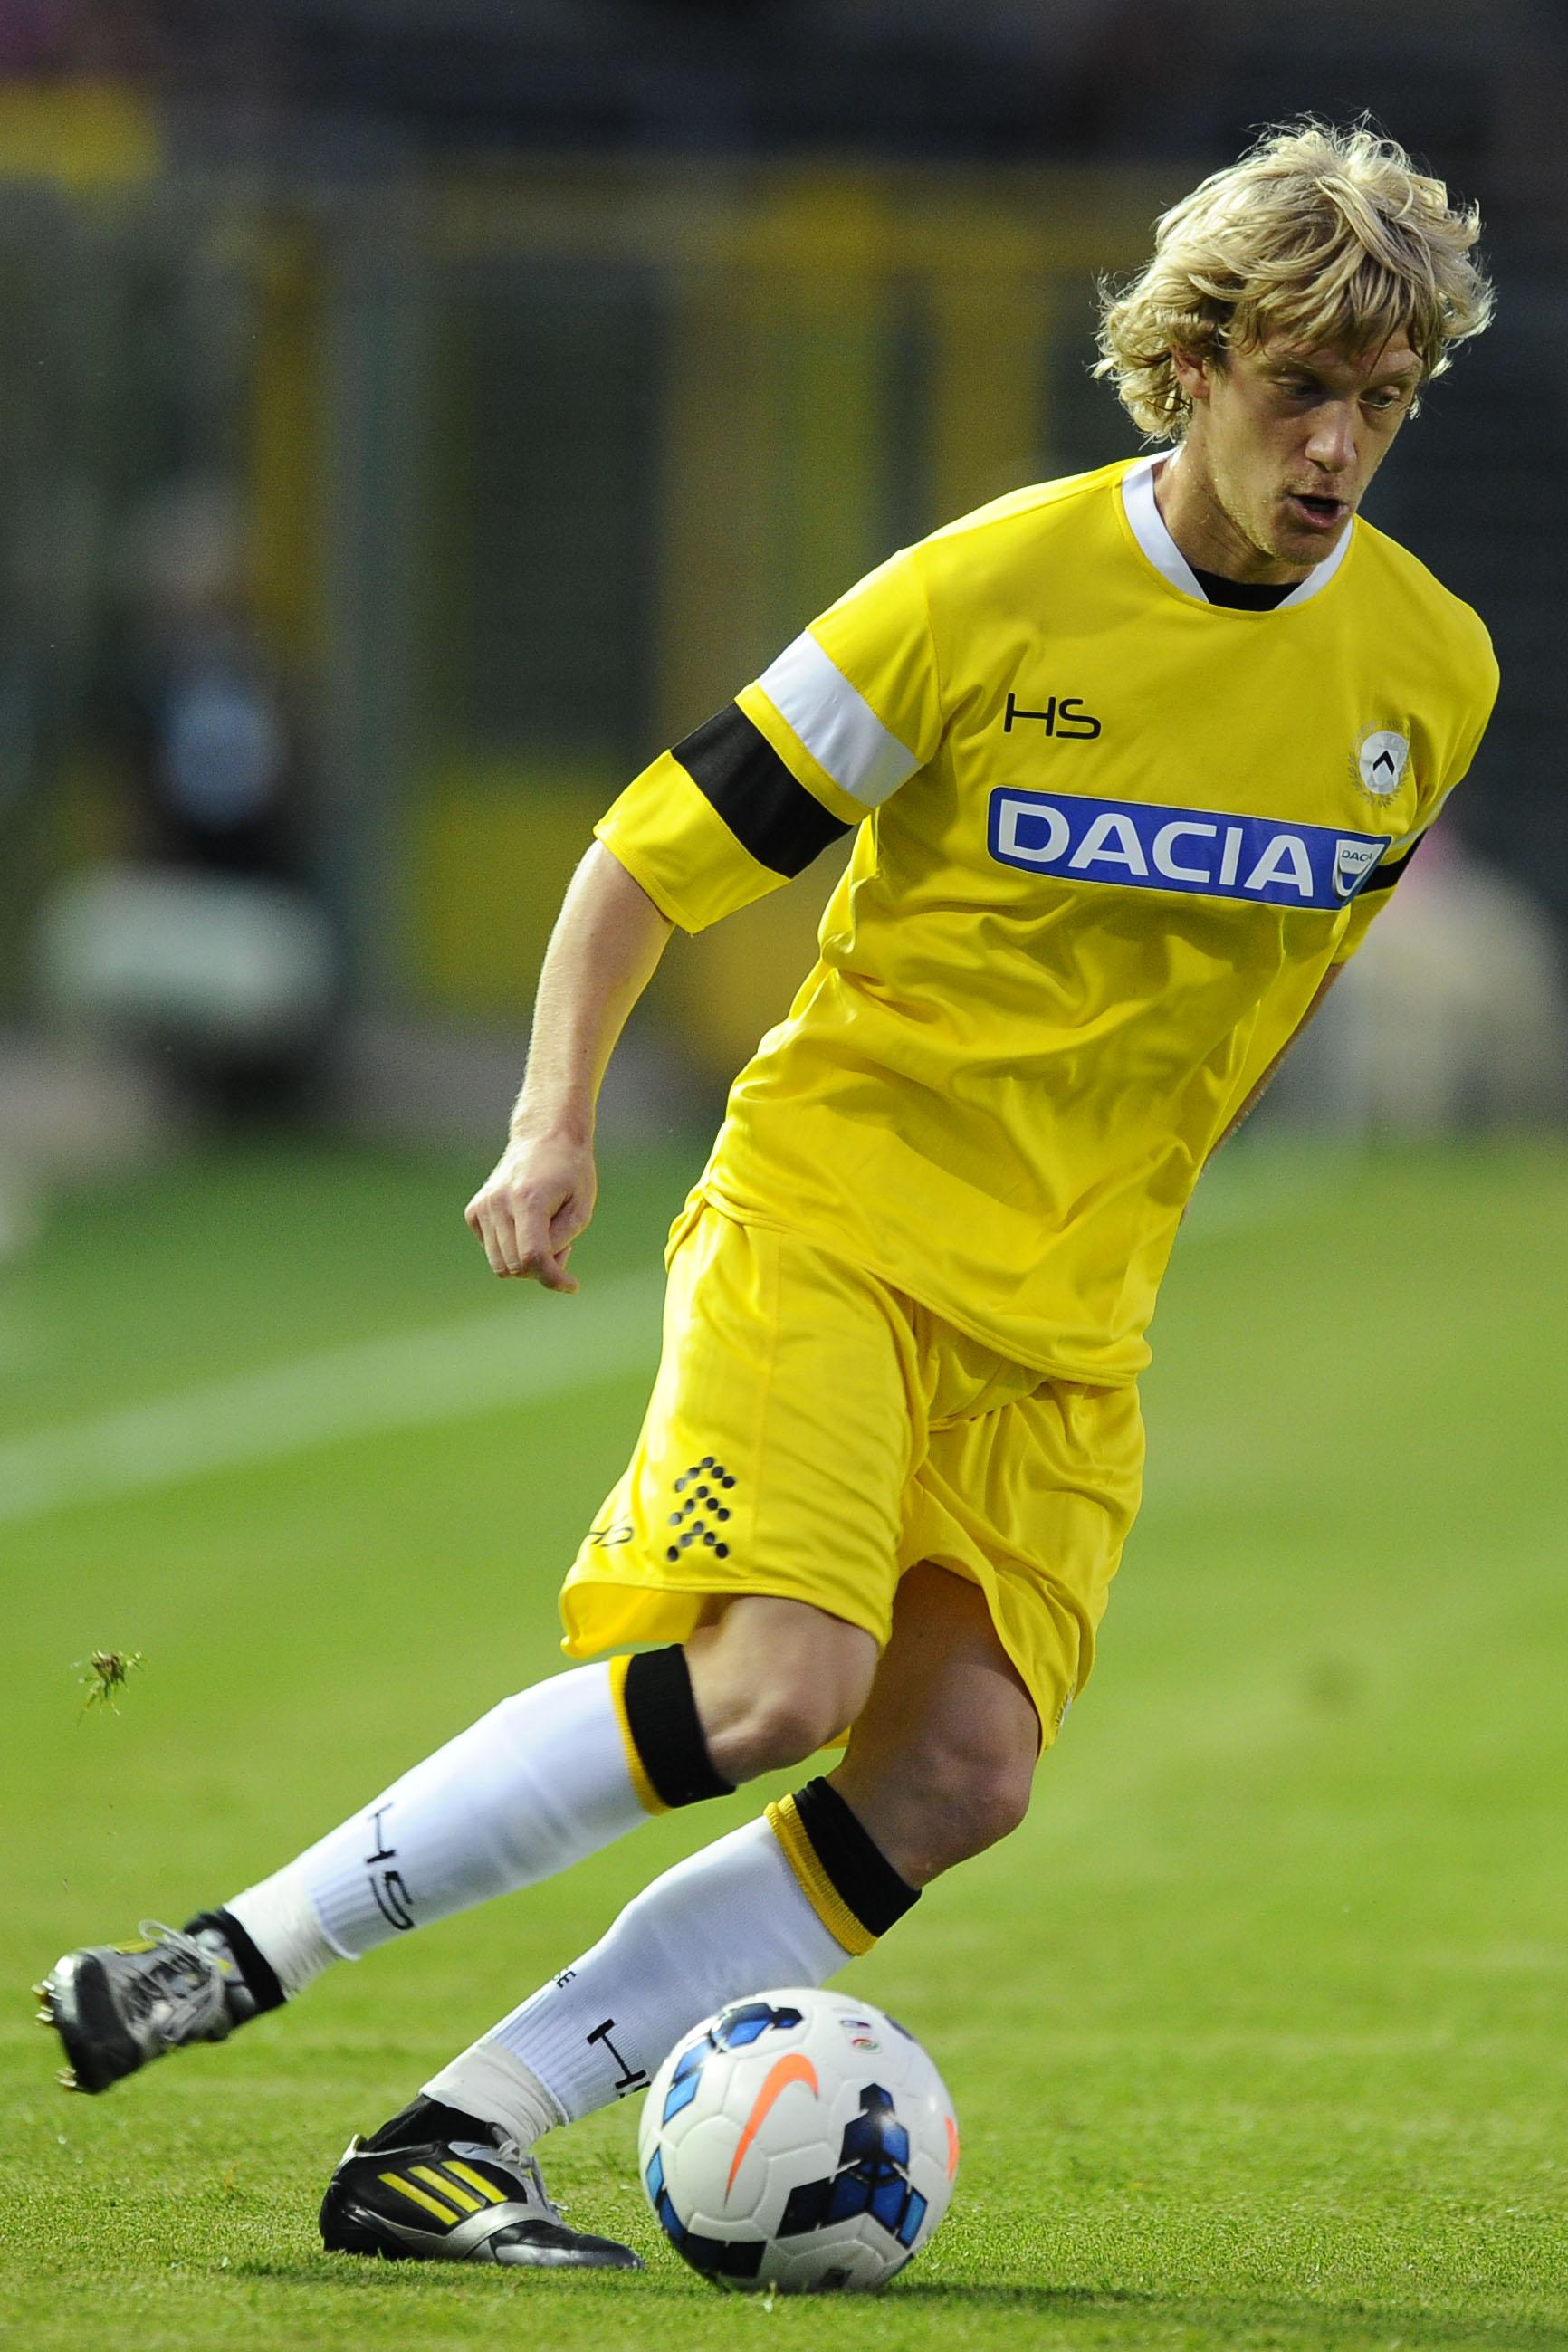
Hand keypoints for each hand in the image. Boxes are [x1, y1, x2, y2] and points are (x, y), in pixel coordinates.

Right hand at [464, 1130, 597, 1291]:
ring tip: (547, 1237)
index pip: (533, 1256)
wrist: (544, 1137)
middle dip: (543, 1268)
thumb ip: (560, 1241)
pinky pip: (492, 1251)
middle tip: (564, 1247)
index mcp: (528, 1200)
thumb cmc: (570, 1172)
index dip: (553, 1278)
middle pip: (516, 1266)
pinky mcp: (474, 1211)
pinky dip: (511, 1249)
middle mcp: (498, 1203)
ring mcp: (483, 1207)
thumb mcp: (581, 1208)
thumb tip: (539, 1269)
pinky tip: (527, 1227)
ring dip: (526, 1262)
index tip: (572, 1285)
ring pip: (501, 1265)